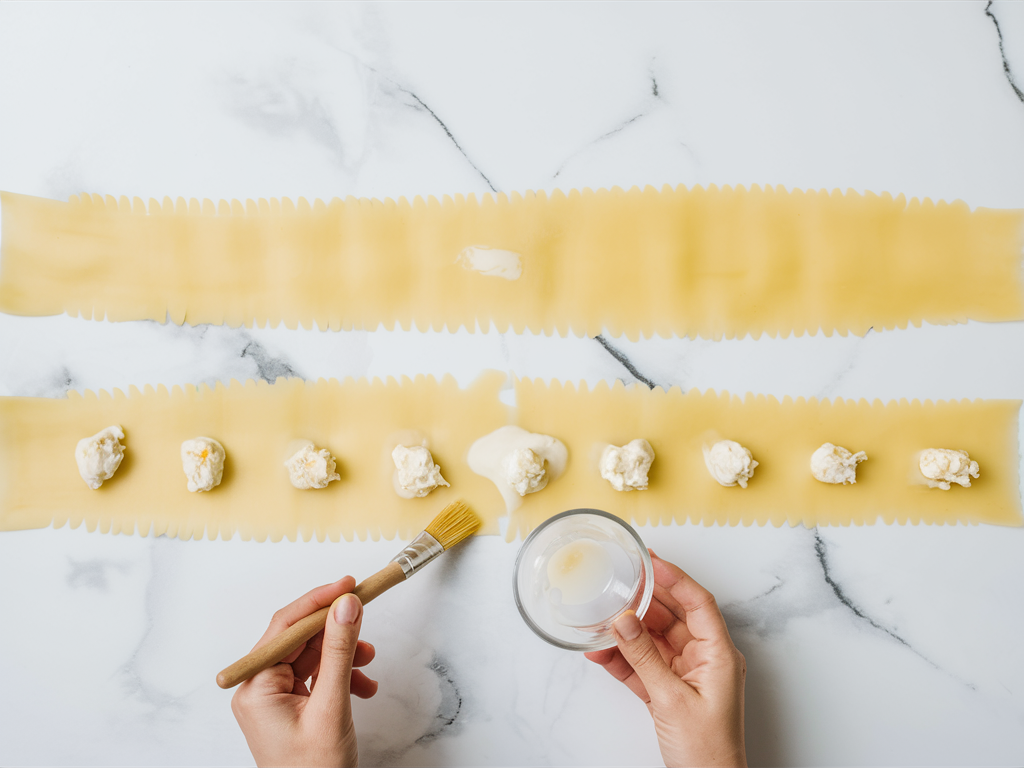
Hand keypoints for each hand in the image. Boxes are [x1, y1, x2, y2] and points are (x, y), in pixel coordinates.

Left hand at [231, 577, 377, 766]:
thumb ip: (340, 652)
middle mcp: (260, 689)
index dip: (319, 601)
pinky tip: (363, 686)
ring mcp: (276, 699)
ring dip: (344, 656)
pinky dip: (343, 676)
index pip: (286, 627)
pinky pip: (318, 676)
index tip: (348, 584)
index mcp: (256, 687)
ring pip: (314, 656)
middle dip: (337, 632)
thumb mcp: (332, 706)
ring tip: (368, 663)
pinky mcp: (292, 707)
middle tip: (365, 615)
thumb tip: (346, 606)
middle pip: (301, 639)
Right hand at [585, 553, 746, 767]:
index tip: (650, 561)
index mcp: (718, 654)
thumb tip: (624, 622)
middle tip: (622, 579)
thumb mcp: (672, 699)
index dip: (675, 579)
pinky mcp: (667, 691)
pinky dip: (622, 658)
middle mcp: (703, 659)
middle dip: (646, 599)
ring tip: (603, 615)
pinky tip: (600, 650)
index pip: (698, 603)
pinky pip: (642, 665)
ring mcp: (685, 674)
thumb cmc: (707, 750)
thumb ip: (644, 658)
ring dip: (628, 631)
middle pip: (673, 616)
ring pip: (653, 640)